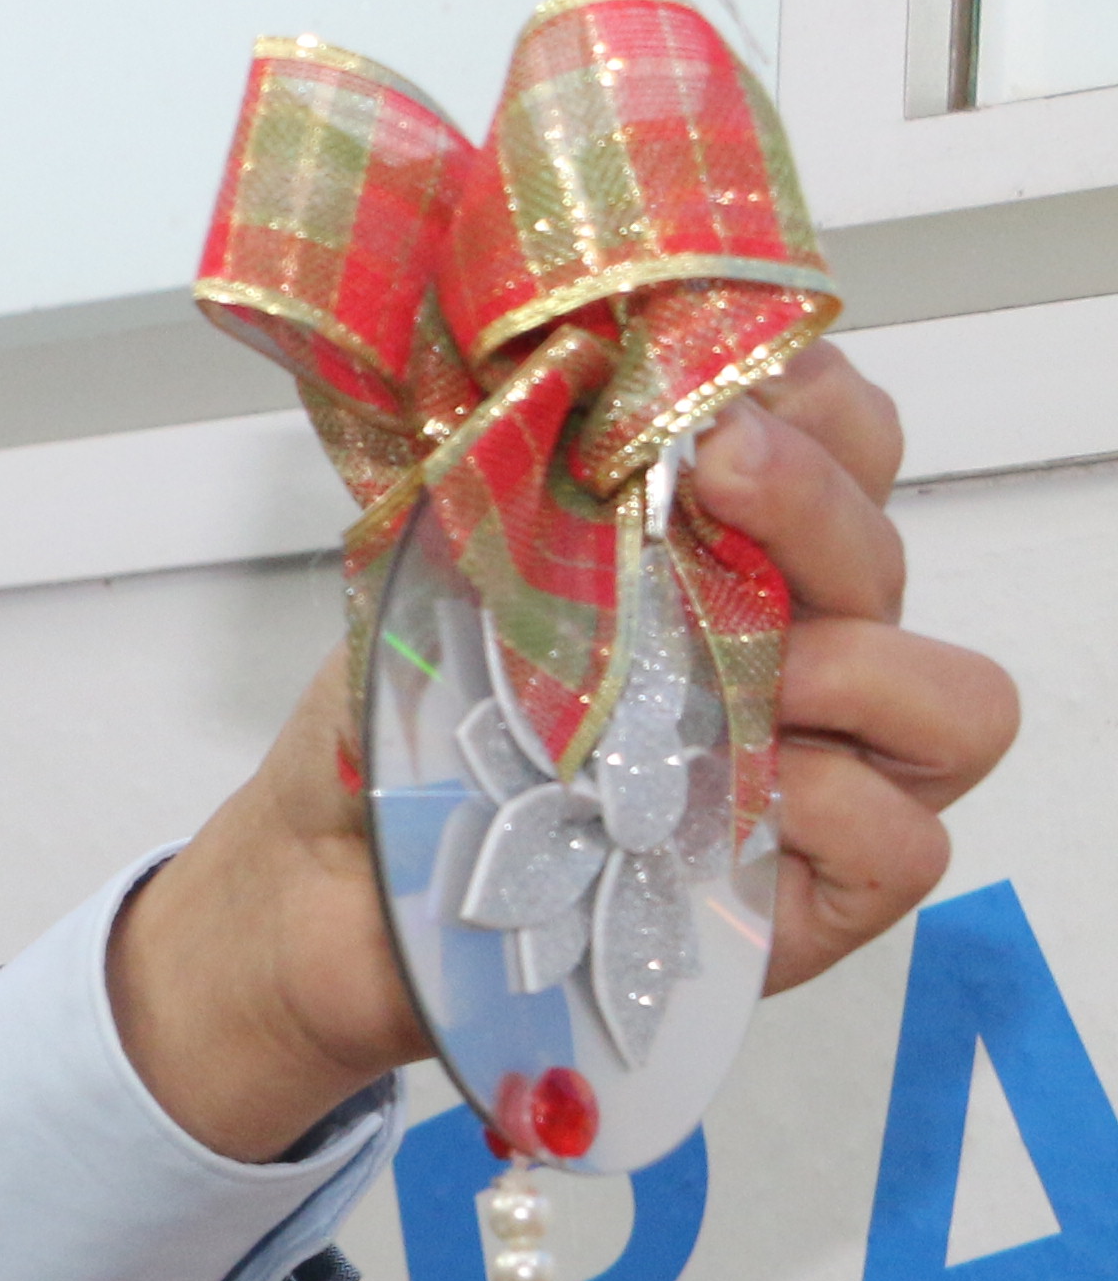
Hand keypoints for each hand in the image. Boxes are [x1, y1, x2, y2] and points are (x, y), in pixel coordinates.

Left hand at [114, 339, 1024, 1157]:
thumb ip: (536, 489)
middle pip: (890, 553)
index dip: (814, 400)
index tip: (712, 384)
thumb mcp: (452, 582)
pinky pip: (904, 845)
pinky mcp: (798, 906)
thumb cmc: (397, 733)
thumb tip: (591, 374)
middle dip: (813, 497)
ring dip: (863, 657)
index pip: (851, 450)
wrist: (322, 889)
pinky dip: (837, 807)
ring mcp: (812, 786)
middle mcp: (798, 665)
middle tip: (714, 469)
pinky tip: (736, 794)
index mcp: (736, 570)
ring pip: (957, 705)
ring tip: (749, 667)